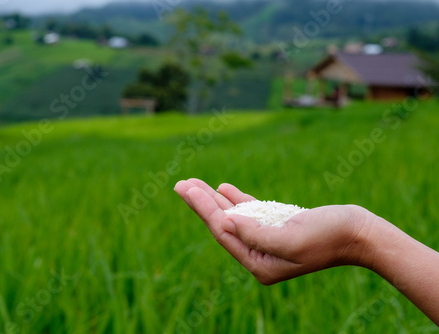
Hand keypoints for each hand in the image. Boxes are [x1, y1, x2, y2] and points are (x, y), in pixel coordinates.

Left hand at [174, 179, 373, 284]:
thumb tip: (225, 222)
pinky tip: (222, 188)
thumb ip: (255, 233)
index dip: (203, 208)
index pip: (224, 232)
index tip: (187, 189)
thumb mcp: (290, 239)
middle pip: (223, 224)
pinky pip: (250, 212)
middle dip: (201, 203)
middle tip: (181, 184)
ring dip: (214, 199)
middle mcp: (259, 255)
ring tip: (194, 184)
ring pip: (233, 216)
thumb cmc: (329, 237)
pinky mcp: (276, 227)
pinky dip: (236, 200)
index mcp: (259, 264)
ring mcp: (267, 241)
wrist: (359, 233)